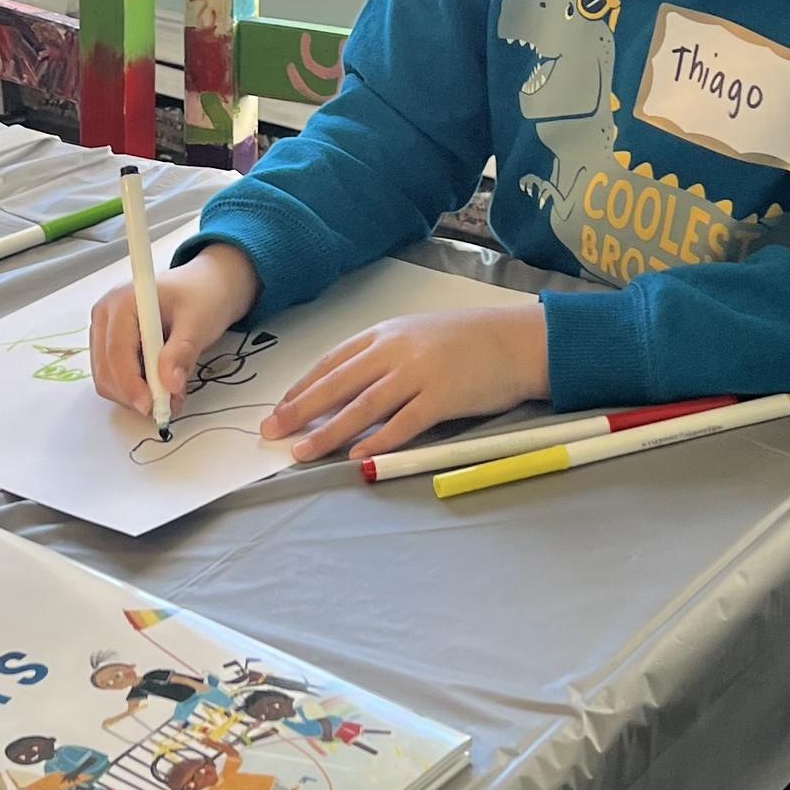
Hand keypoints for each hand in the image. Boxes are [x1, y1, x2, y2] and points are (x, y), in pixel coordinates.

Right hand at [88, 244, 258, 418]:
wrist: (206, 287)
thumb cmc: (203, 297)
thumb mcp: (199, 321)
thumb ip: (182, 352)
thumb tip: (169, 385)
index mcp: (122, 301)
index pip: (116, 350)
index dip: (131, 383)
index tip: (151, 406)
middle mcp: (105, 315)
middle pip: (106, 369)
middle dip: (134, 394)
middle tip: (168, 406)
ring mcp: (105, 331)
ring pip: (107, 378)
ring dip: (135, 396)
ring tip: (170, 396)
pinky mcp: (111, 345)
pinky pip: (115, 377)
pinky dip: (136, 390)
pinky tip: (161, 387)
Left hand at [260, 297, 549, 461]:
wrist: (517, 340)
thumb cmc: (470, 340)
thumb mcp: (420, 336)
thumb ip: (386, 357)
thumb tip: (350, 388)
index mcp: (387, 333)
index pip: (334, 361)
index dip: (303, 386)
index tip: (280, 407)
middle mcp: (397, 350)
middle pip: (338, 384)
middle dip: (300, 410)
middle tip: (272, 432)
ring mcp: (419, 372)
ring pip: (363, 406)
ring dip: (328, 432)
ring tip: (302, 452)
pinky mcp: (442, 397)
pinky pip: (402, 423)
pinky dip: (377, 440)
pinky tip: (357, 456)